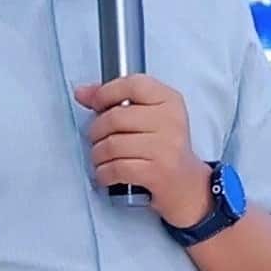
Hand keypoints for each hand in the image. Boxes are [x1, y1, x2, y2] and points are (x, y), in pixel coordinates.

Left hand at [78, 73, 215, 223]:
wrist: (188, 186)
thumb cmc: (164, 149)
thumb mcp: (148, 118)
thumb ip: (116, 101)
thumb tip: (82, 92)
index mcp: (170, 101)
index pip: (133, 84)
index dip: (106, 93)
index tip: (97, 105)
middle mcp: (171, 121)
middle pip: (115, 118)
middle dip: (96, 132)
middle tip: (99, 139)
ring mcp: (166, 147)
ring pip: (111, 145)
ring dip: (98, 156)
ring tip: (103, 159)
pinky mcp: (158, 172)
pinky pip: (116, 168)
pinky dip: (104, 174)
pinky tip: (107, 174)